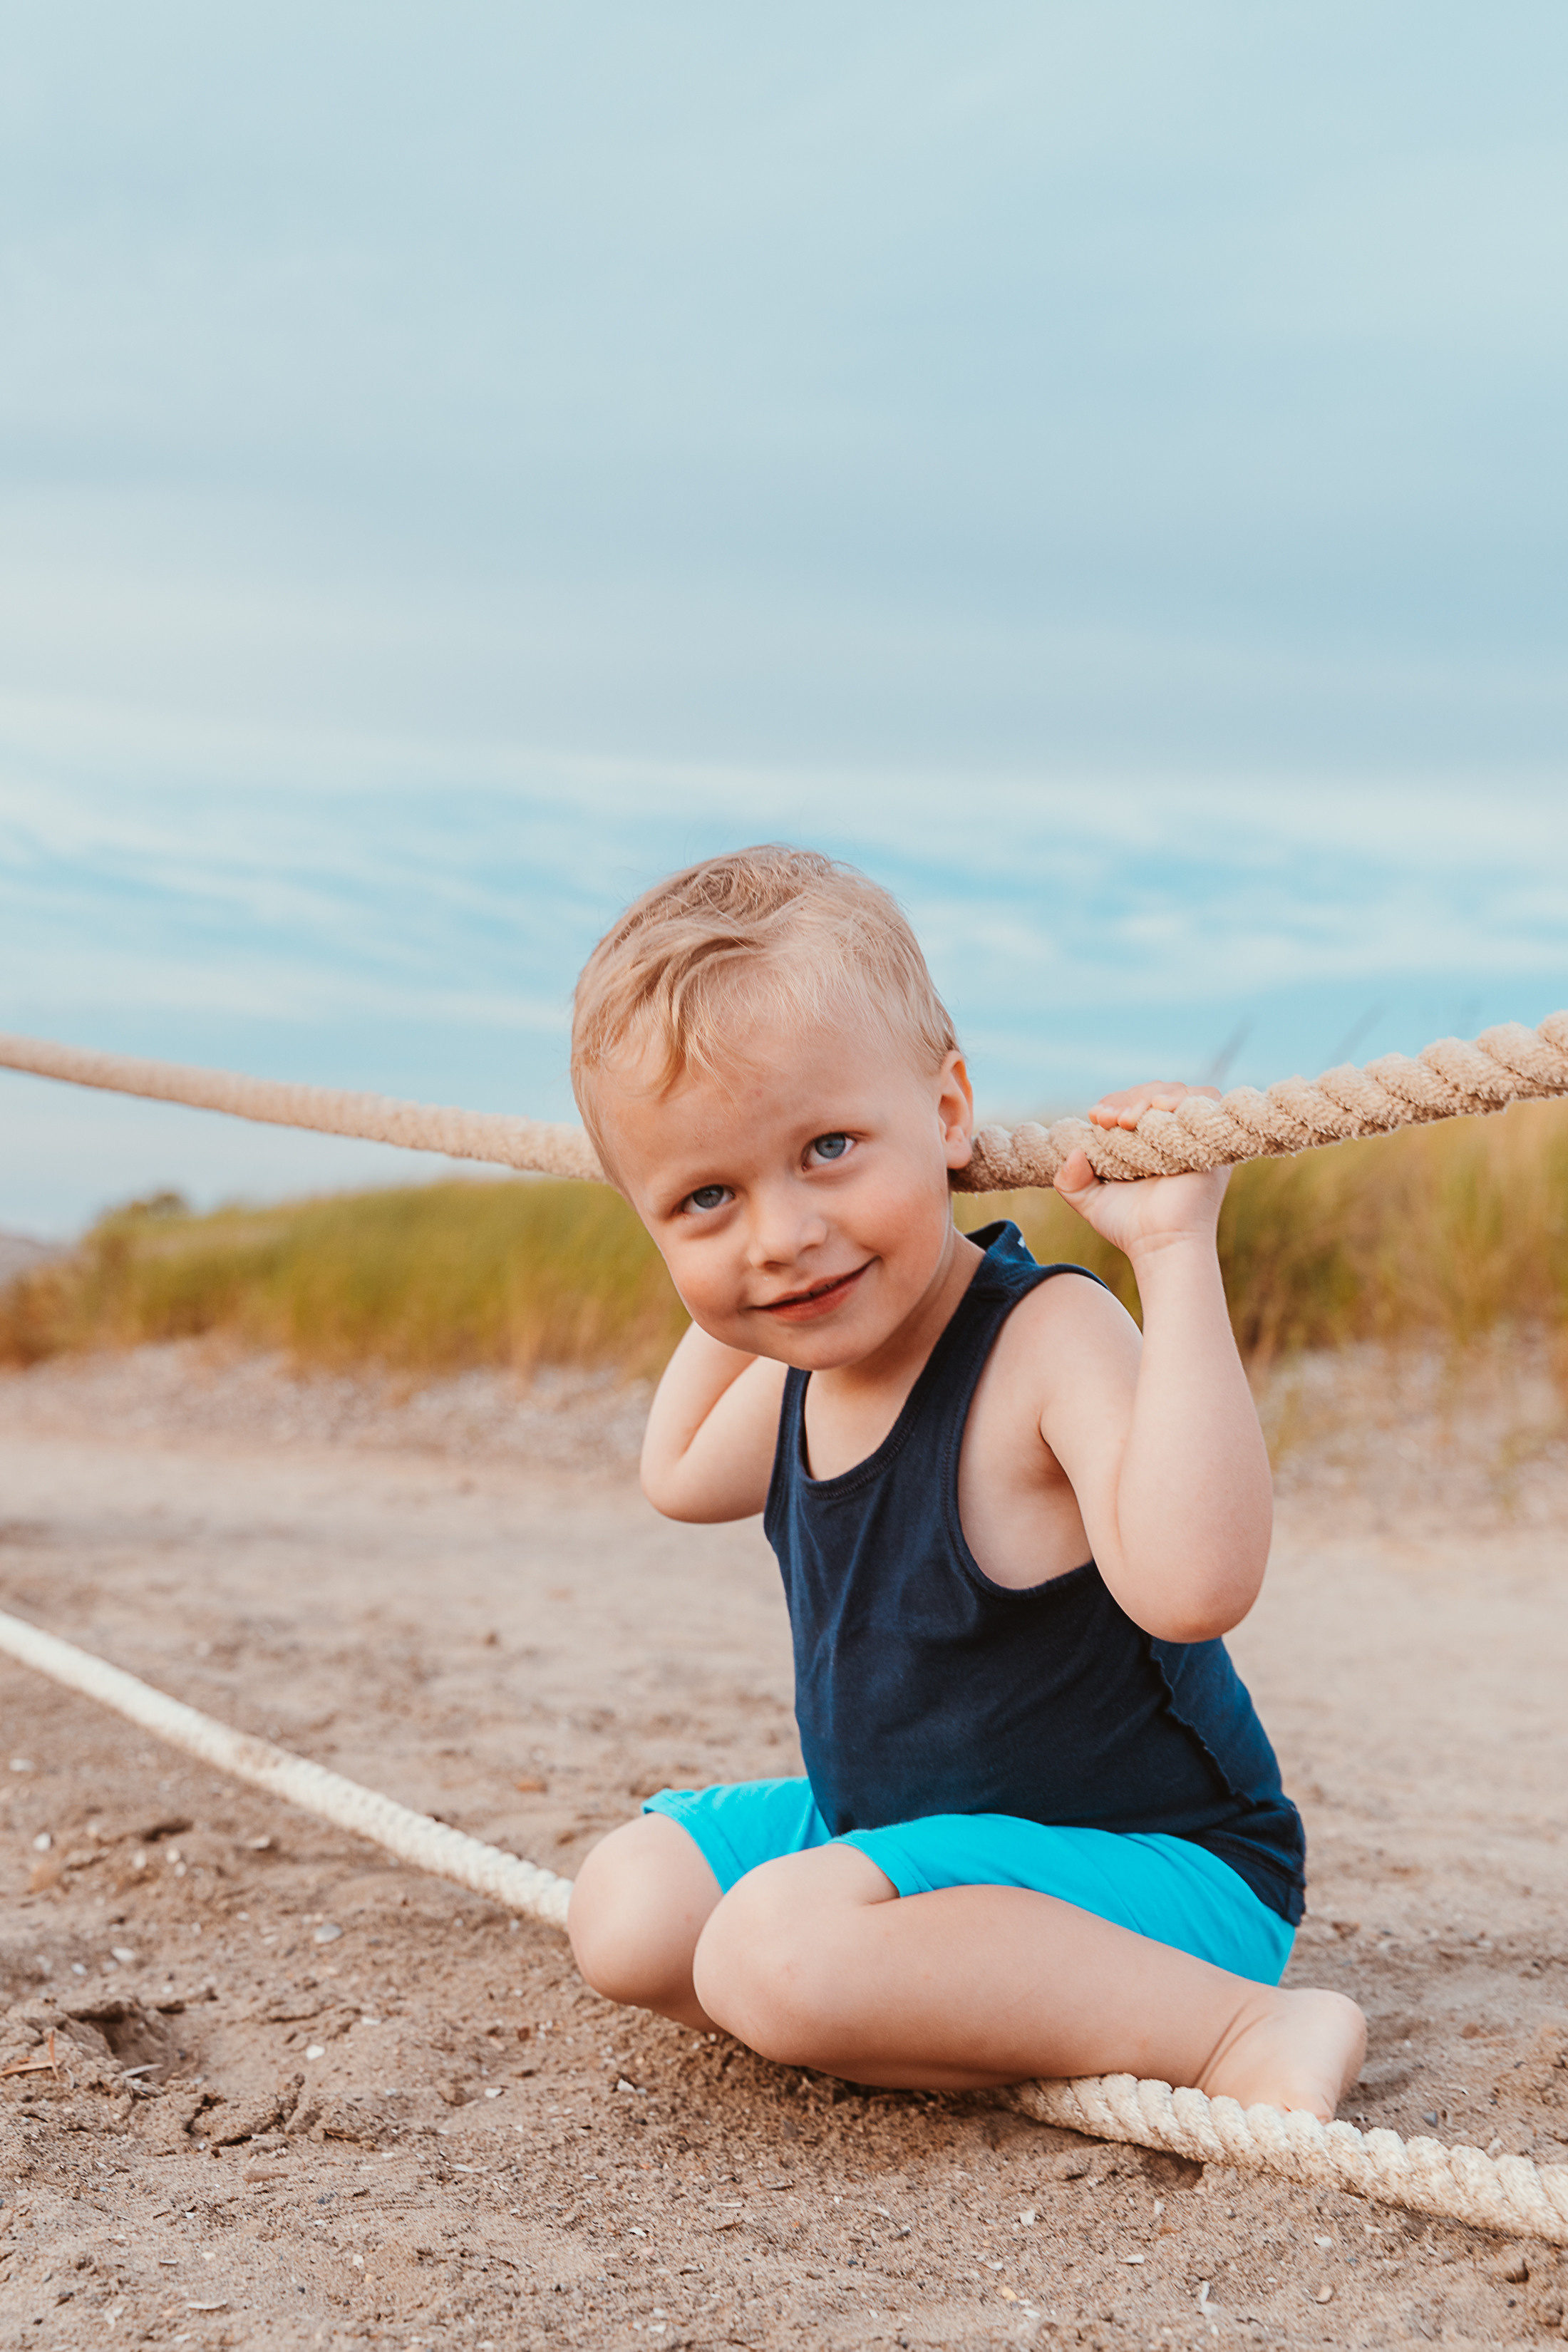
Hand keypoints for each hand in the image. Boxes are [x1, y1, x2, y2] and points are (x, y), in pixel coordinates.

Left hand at [1054, 1079, 1227, 1260]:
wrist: (1161, 1245)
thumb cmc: (1129, 1226)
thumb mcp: (1089, 1199)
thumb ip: (1070, 1179)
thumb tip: (1073, 1152)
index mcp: (1145, 1140)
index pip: (1132, 1101)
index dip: (1113, 1102)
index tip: (1095, 1117)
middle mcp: (1171, 1133)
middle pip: (1152, 1091)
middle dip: (1126, 1098)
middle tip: (1107, 1120)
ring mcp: (1193, 1134)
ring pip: (1175, 1091)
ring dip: (1148, 1097)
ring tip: (1127, 1120)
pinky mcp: (1213, 1139)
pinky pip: (1205, 1099)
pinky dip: (1182, 1098)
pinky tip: (1159, 1109)